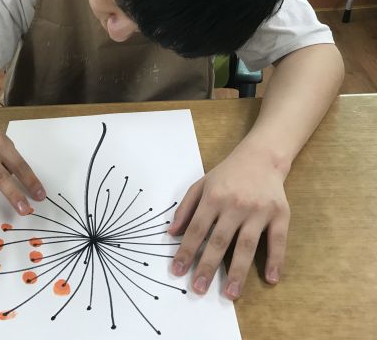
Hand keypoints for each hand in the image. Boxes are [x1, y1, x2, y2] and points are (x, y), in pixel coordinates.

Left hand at [168, 142, 290, 299]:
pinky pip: (278, 241)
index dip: (186, 251)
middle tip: (198, 289)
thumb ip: (185, 208)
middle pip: (219, 241)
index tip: (177, 271)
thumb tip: (172, 233)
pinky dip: (275, 260)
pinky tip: (271, 279)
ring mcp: (259, 211)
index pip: (196, 230)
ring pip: (247, 245)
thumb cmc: (227, 175)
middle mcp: (235, 205)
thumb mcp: (200, 185)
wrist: (261, 157)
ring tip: (230, 293)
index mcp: (213, 197)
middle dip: (207, 267)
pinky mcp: (280, 214)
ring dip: (238, 272)